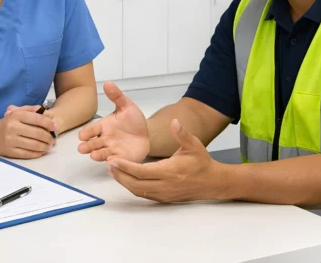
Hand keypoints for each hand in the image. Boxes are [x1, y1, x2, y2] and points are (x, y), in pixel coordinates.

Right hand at [0, 105, 57, 158]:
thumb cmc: (8, 122)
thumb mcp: (18, 112)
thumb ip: (32, 110)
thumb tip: (48, 114)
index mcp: (16, 116)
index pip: (37, 119)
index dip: (48, 123)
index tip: (55, 127)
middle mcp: (13, 127)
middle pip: (37, 133)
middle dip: (48, 137)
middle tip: (53, 139)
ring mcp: (11, 140)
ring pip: (34, 145)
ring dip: (45, 146)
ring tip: (50, 145)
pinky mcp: (10, 151)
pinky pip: (27, 154)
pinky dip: (37, 153)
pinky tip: (42, 151)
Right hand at [77, 82, 149, 162]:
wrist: (146, 133)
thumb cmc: (132, 120)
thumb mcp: (126, 106)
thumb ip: (117, 96)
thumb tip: (108, 83)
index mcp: (104, 126)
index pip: (92, 129)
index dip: (86, 132)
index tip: (81, 135)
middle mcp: (105, 139)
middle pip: (94, 143)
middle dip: (87, 146)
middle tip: (81, 148)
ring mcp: (113, 150)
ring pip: (103, 153)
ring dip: (97, 155)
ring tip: (93, 156)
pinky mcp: (122, 158)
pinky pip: (117, 161)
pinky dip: (114, 163)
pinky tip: (111, 163)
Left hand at [106, 119, 228, 202]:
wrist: (212, 182)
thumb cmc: (202, 163)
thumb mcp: (194, 145)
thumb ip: (182, 134)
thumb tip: (174, 122)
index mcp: (170, 171)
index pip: (142, 171)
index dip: (125, 167)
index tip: (113, 160)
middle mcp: (165, 185)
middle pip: (135, 184)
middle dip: (120, 175)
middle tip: (108, 165)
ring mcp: (163, 194)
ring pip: (138, 190)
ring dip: (124, 181)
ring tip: (113, 170)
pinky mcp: (163, 198)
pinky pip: (144, 193)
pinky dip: (132, 186)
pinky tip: (125, 178)